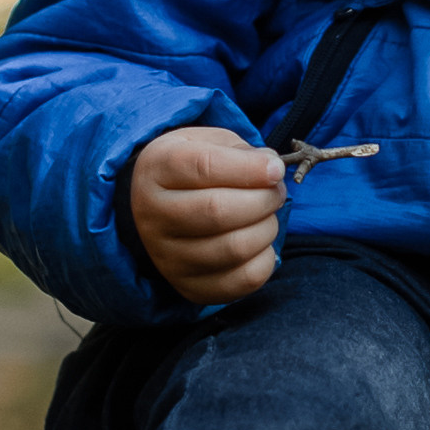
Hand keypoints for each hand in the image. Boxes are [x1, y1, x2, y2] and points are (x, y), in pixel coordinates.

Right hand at [126, 125, 286, 304]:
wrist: (160, 211)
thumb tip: (272, 171)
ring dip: (267, 228)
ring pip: (235, 248)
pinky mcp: (189, 286)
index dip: (250, 169)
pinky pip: (243, 279)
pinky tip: (259, 243)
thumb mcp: (208, 143)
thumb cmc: (192, 171)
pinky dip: (265, 259)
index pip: (204, 167)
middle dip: (263, 199)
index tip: (276, 170)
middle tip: (276, 192)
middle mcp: (153, 215)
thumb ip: (239, 151)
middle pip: (218, 211)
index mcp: (156, 169)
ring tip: (267, 216)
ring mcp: (168, 257)